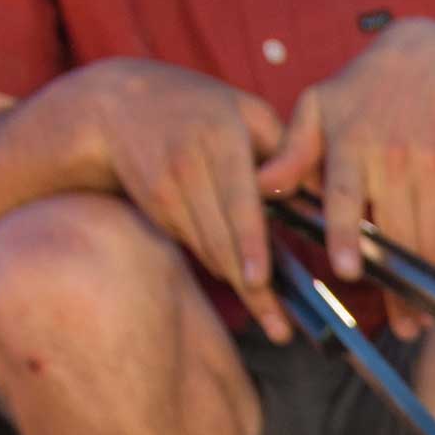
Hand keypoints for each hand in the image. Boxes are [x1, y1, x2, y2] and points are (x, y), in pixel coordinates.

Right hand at [70, 61, 291, 342]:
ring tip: (271, 319)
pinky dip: (218, 261)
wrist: (118, 105)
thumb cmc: (200, 107)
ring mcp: (168, 188)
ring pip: (209, 250)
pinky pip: (194, 246)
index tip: (258, 280)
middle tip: (280, 329)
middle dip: (253, 289)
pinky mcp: (156, 207)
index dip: (248, 243)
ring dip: (239, 284)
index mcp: (221, 135)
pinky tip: (236, 271)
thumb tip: (315, 194)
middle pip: (223, 238)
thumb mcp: (245, 110)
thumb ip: (283, 148)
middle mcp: (190, 163)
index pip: (237, 198)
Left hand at [258, 20, 434, 339]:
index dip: (347, 234)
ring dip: (426, 287)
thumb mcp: (319, 108)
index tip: (348, 270)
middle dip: (399, 286)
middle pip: (396, 233)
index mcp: (351, 143)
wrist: (434, 62)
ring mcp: (432, 166)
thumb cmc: (362, 94)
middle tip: (398, 328)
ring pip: (430, 239)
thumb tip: (262, 186)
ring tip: (416, 322)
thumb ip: (292, 152)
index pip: (345, 195)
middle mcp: (394, 157)